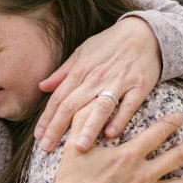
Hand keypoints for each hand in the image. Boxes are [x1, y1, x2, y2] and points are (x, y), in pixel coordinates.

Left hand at [35, 15, 161, 152]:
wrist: (144, 33)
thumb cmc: (110, 44)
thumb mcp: (83, 52)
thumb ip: (63, 72)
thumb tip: (42, 86)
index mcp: (81, 70)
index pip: (59, 98)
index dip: (47, 118)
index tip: (38, 136)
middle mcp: (96, 78)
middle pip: (72, 105)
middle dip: (58, 128)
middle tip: (47, 148)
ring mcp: (118, 82)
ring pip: (99, 107)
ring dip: (88, 128)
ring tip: (78, 148)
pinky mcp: (139, 86)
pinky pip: (128, 105)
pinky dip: (120, 119)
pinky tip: (111, 135)